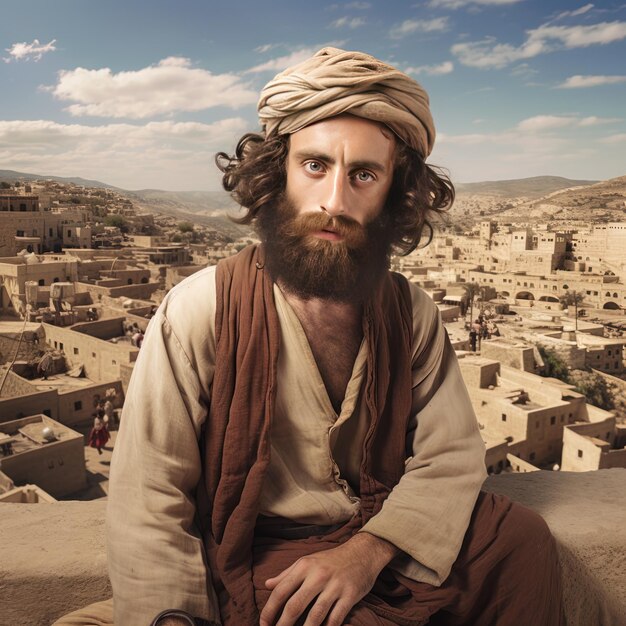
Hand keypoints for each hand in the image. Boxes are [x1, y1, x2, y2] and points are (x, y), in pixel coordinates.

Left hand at [259, 532, 398, 625]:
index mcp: (304, 566)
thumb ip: (287, 574)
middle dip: (282, 625)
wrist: (362, 553)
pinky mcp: (349, 595)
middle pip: (295, 605)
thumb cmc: (331, 560)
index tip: (263, 624)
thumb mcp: (307, 561)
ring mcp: (335, 586)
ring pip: (315, 616)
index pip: (281, 591)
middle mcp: (318, 575)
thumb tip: (267, 585)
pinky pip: (335, 619)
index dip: (269, 611)